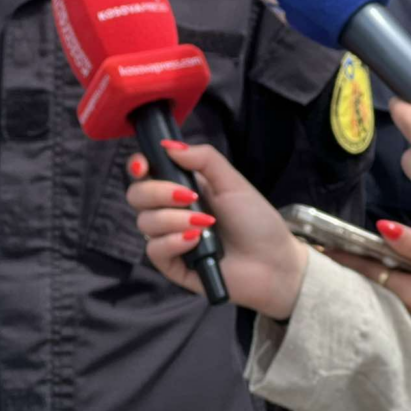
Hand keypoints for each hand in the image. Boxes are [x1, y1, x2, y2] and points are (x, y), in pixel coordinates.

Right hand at [126, 144, 308, 319]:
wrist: (274, 262)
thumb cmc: (256, 221)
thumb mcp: (232, 182)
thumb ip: (203, 158)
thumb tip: (169, 145)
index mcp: (180, 187)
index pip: (144, 173)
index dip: (137, 166)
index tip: (144, 166)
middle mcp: (170, 211)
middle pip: (136, 196)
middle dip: (157, 192)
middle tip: (189, 197)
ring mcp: (169, 238)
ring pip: (144, 222)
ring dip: (173, 219)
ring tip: (205, 225)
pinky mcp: (173, 265)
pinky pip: (154, 250)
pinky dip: (173, 242)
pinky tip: (196, 242)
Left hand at [328, 220, 410, 359]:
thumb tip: (381, 227)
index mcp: (409, 294)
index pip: (367, 269)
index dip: (343, 256)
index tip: (317, 245)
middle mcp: (408, 311)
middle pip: (374, 282)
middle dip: (352, 265)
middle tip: (327, 248)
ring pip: (388, 291)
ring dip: (372, 274)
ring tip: (350, 256)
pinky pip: (404, 301)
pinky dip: (393, 285)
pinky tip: (392, 275)